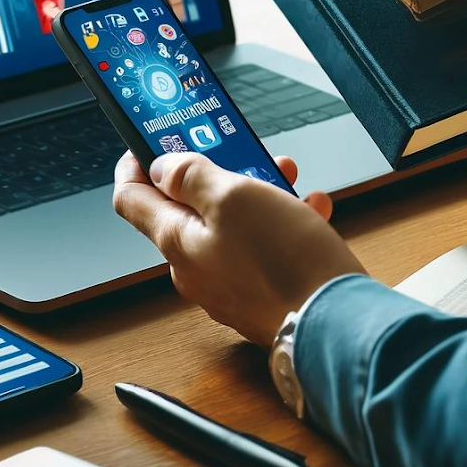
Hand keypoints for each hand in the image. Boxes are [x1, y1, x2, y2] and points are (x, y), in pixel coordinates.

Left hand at [112, 151, 364, 346]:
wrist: (335, 326)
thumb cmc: (285, 264)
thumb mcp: (235, 198)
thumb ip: (192, 177)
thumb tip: (162, 168)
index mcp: (177, 242)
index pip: (132, 199)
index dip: (137, 164)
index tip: (151, 140)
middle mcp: (196, 269)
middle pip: (190, 209)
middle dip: (219, 174)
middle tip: (242, 152)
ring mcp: (229, 286)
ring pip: (234, 226)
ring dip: (259, 195)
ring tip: (289, 179)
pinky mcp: (262, 297)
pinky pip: (264, 251)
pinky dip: (284, 225)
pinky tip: (310, 212)